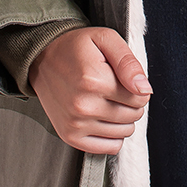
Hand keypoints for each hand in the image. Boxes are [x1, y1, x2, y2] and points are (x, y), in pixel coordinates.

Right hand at [28, 27, 151, 154]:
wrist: (41, 59)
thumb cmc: (75, 48)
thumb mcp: (105, 39)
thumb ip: (128, 63)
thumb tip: (144, 89)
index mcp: (94, 80)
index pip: (140, 98)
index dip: (137, 88)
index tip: (123, 79)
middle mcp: (83, 106)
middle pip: (133, 116)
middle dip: (130, 103)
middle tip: (113, 88)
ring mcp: (75, 124)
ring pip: (123, 132)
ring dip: (121, 118)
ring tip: (105, 101)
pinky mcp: (70, 136)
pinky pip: (109, 147)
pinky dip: (111, 135)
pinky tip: (102, 118)